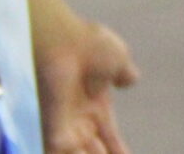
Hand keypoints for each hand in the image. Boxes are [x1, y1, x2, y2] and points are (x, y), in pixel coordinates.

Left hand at [36, 16, 136, 153]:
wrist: (64, 41)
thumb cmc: (89, 46)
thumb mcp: (117, 58)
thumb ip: (124, 73)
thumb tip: (131, 79)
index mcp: (95, 103)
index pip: (108, 135)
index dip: (117, 149)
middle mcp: (79, 118)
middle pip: (93, 149)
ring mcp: (65, 124)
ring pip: (78, 153)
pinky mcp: (52, 127)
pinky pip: (61, 150)